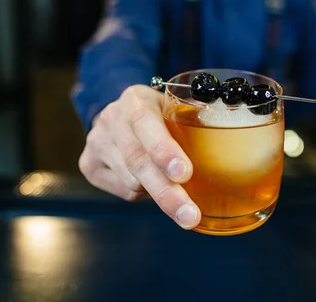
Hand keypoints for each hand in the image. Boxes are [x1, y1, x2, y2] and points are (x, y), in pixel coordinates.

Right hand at [78, 85, 200, 229]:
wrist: (120, 113)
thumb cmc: (160, 115)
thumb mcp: (175, 108)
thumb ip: (193, 122)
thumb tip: (227, 147)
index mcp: (135, 100)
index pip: (146, 123)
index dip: (164, 150)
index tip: (184, 173)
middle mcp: (110, 119)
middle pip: (138, 162)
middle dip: (167, 193)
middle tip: (189, 215)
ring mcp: (96, 142)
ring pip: (132, 181)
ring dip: (160, 192)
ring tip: (174, 185)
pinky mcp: (89, 164)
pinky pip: (124, 191)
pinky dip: (144, 193)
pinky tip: (150, 180)